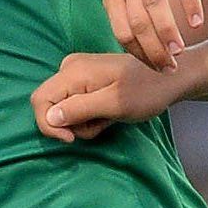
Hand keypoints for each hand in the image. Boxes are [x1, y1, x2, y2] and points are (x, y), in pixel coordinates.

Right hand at [34, 50, 192, 141]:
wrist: (167, 79)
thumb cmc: (145, 92)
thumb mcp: (114, 104)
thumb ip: (81, 109)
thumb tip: (50, 117)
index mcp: (73, 71)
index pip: (40, 100)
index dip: (49, 125)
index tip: (72, 139)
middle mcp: (69, 68)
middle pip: (50, 106)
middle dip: (71, 125)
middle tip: (100, 125)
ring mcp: (76, 74)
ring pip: (63, 110)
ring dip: (83, 122)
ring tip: (108, 118)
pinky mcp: (84, 81)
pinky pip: (75, 106)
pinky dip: (89, 116)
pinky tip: (108, 113)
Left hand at [100, 0, 202, 68]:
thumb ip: (124, 13)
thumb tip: (137, 52)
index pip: (121, 31)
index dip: (139, 54)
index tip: (155, 69)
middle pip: (137, 22)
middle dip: (154, 49)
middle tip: (169, 68)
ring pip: (155, 4)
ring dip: (167, 31)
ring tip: (179, 51)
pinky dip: (190, 3)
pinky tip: (198, 22)